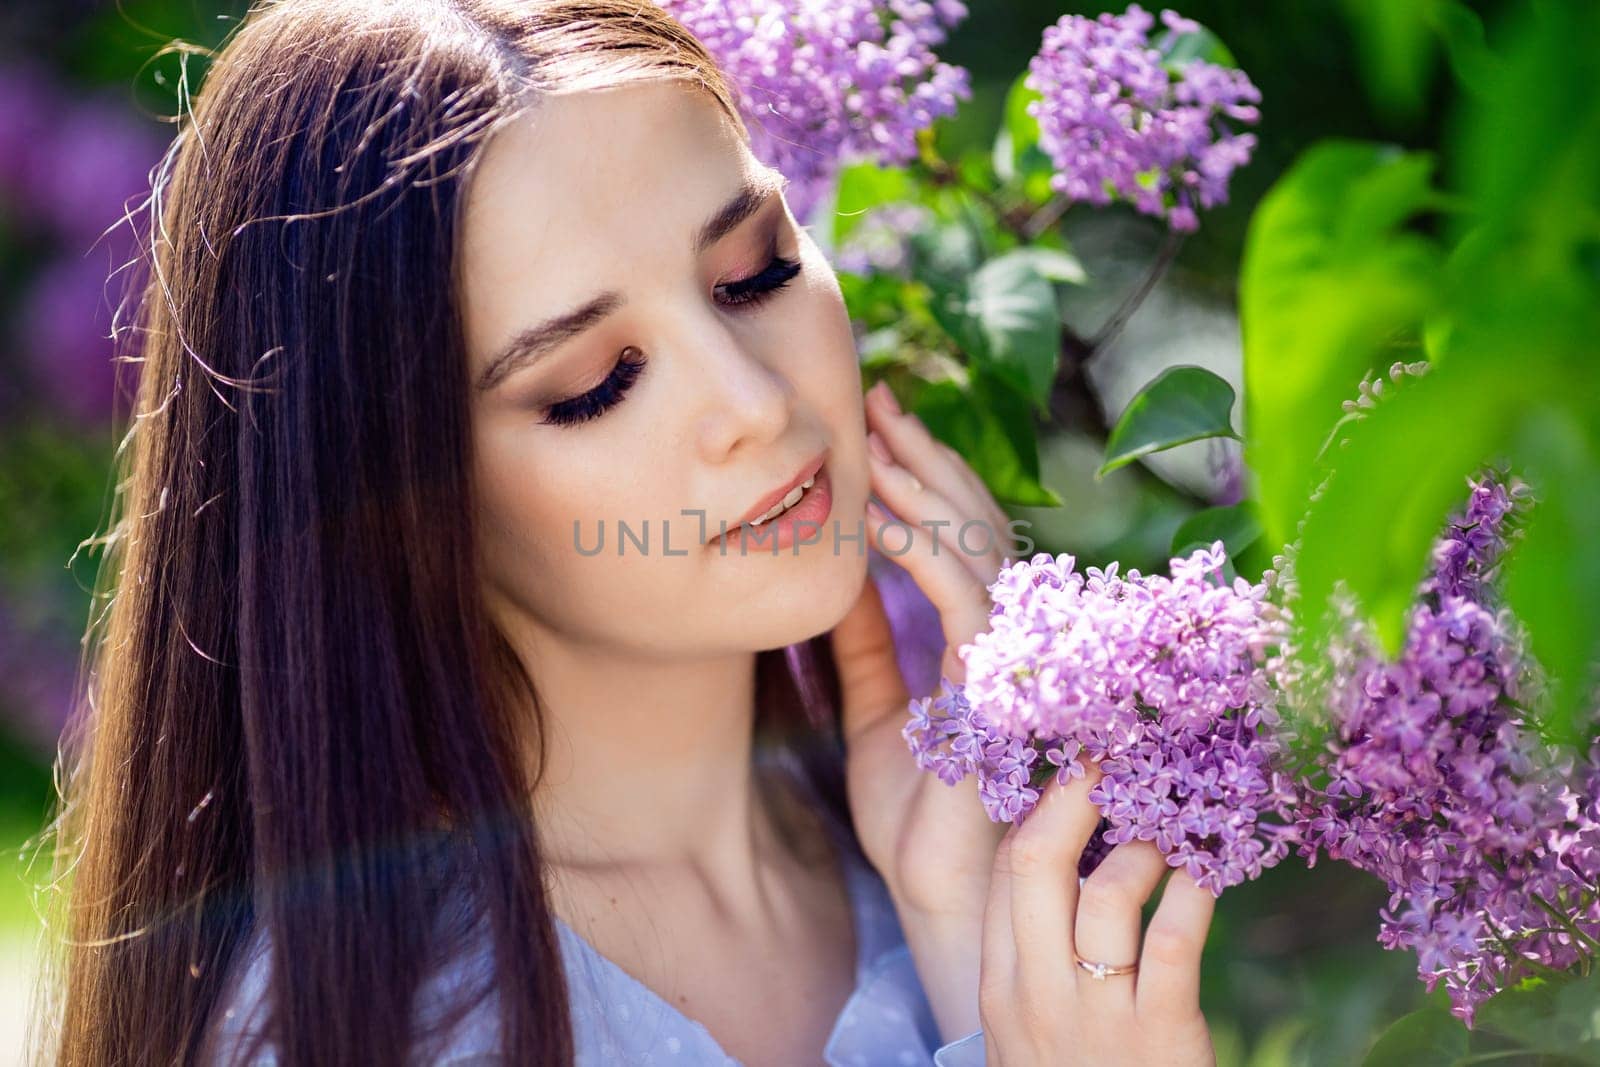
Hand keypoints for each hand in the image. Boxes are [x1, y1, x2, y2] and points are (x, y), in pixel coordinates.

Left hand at [830, 380, 1011, 918]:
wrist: (941, 900)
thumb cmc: (918, 822)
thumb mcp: (875, 715)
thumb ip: (866, 646)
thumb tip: (837, 578)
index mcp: (979, 644)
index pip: (960, 541)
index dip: (924, 480)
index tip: (877, 427)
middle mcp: (1007, 642)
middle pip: (976, 527)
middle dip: (927, 459)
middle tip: (879, 399)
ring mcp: (1012, 662)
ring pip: (979, 550)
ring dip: (925, 488)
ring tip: (877, 434)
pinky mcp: (1001, 690)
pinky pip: (967, 601)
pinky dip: (925, 552)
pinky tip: (881, 517)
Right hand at [978, 763, 1216, 1065]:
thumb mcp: (1029, 1031)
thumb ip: (1035, 958)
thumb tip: (1064, 864)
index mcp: (999, 986)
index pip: (1005, 872)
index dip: (1038, 808)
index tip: (1072, 767)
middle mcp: (1037, 992)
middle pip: (1038, 862)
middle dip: (1075, 795)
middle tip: (1111, 755)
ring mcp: (1097, 1015)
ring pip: (1109, 893)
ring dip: (1145, 845)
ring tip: (1171, 828)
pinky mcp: (1161, 1036)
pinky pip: (1176, 941)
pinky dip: (1195, 893)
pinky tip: (1211, 871)